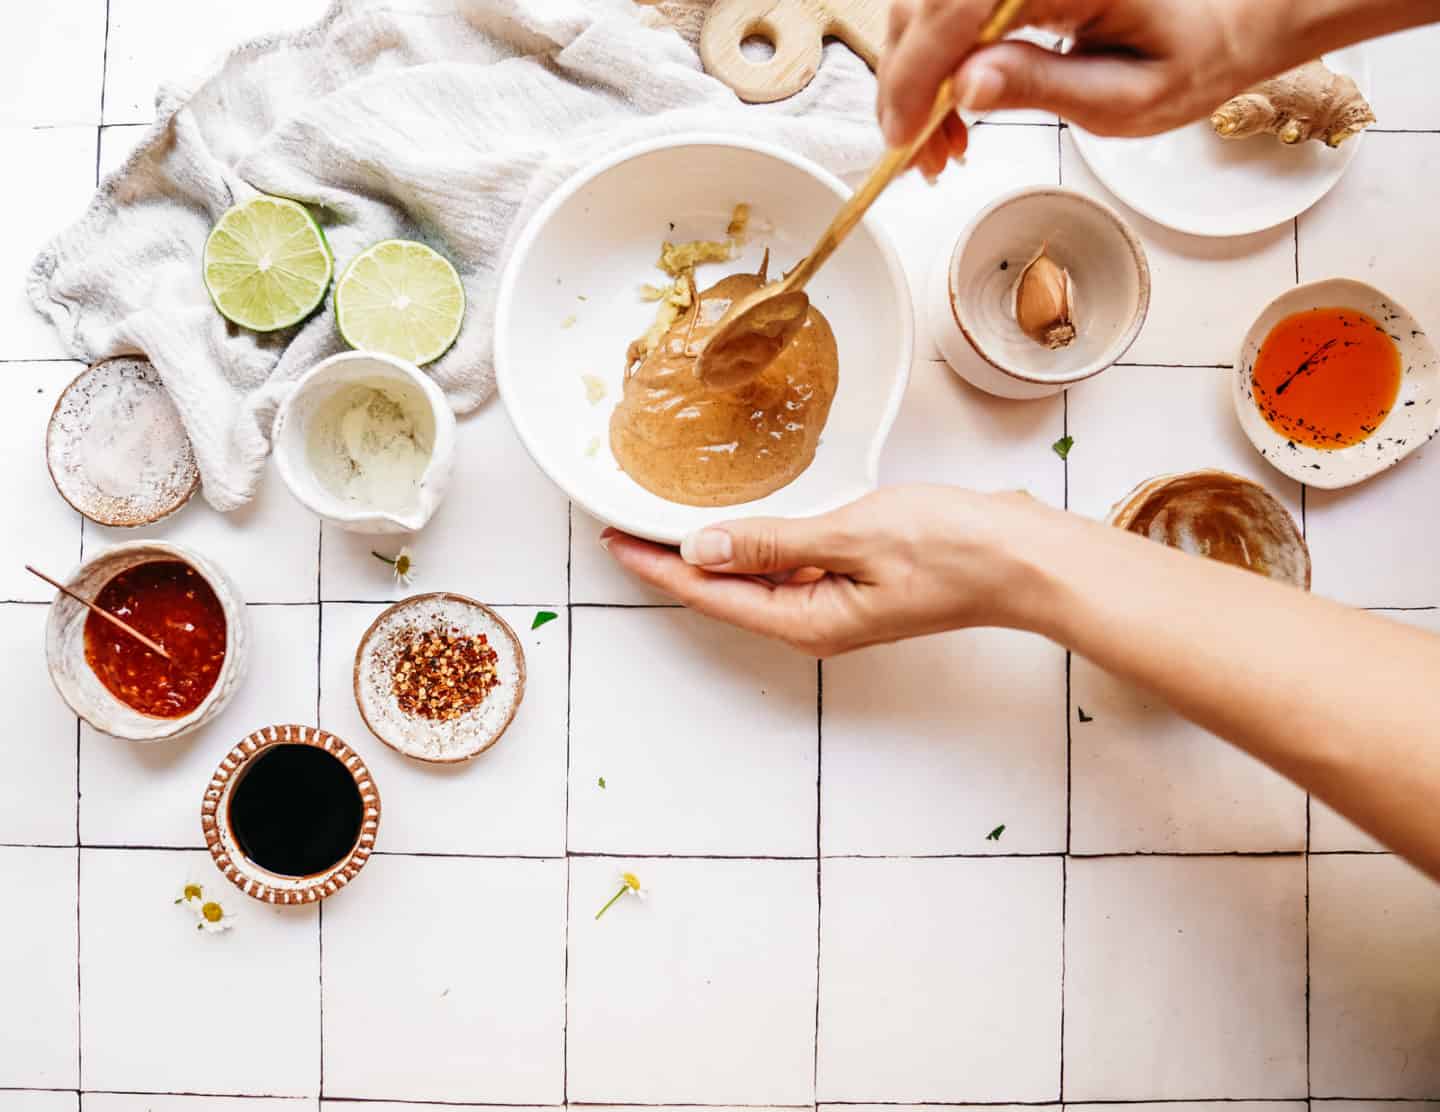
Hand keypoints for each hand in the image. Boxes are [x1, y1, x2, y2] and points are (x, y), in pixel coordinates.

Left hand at [600, 486, 1049, 655]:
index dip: (655, 568)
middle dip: (671, 562)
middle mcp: (814, 621)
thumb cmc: (954, 549)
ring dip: (711, 551)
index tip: (613, 541)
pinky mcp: (854, 581)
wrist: (1026, 558)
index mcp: (807, 621)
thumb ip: (772, 544)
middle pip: (723, 592)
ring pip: (753, 579)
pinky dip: (756, 543)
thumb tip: (700, 549)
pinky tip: (741, 519)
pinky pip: (787, 566)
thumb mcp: (852, 536)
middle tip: (624, 525)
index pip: (708, 593)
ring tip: (665, 519)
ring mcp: (835, 603)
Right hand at [885, 0, 1259, 176]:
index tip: (904, 136)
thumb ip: (1043, 88)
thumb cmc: (1188, 57)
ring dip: (913, 75)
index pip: (959, 7)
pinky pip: (943, 9)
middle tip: (917, 156)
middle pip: (927, 4)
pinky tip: (948, 107)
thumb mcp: (1125, 97)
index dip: (917, 72)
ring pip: (923, 5)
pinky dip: (932, 61)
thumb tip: (965, 85)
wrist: (1222, 19)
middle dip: (907, 83)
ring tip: (938, 142)